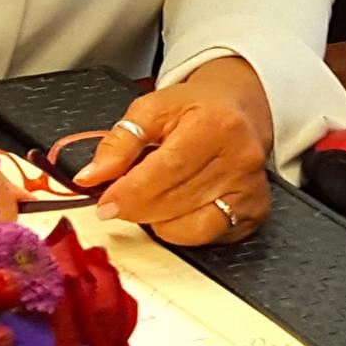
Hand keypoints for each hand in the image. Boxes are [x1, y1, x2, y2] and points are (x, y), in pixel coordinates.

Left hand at [72, 57, 272, 244]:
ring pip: (190, 227)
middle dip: (137, 208)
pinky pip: (208, 237)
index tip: (105, 203)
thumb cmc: (195, 107)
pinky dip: (181, 230)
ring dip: (157, 220)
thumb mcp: (152, 108)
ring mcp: (250, 189)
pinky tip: (173, 209)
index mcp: (215, 125)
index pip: (166, 170)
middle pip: (176, 202)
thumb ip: (120, 141)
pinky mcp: (255, 212)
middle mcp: (240, 159)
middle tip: (117, 202)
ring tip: (148, 198)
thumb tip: (91, 177)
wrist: (239, 109)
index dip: (131, 192)